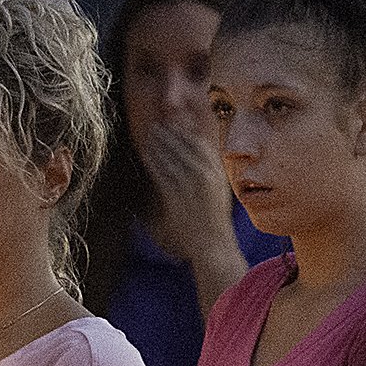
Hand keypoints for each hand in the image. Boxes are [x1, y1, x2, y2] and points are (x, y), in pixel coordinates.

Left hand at [138, 124, 237, 264]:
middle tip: (157, 126)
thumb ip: (210, 171)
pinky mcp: (175, 195)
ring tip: (150, 135)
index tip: (175, 122)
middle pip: (184, 145)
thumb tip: (199, 156)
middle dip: (169, 133)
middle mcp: (205, 174)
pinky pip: (161, 172)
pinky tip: (146, 154)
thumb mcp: (219, 190)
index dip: (186, 130)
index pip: (200, 143)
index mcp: (217, 172)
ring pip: (171, 157)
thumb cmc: (215, 218)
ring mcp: (189, 184)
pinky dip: (153, 161)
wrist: (213, 243)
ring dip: (159, 144)